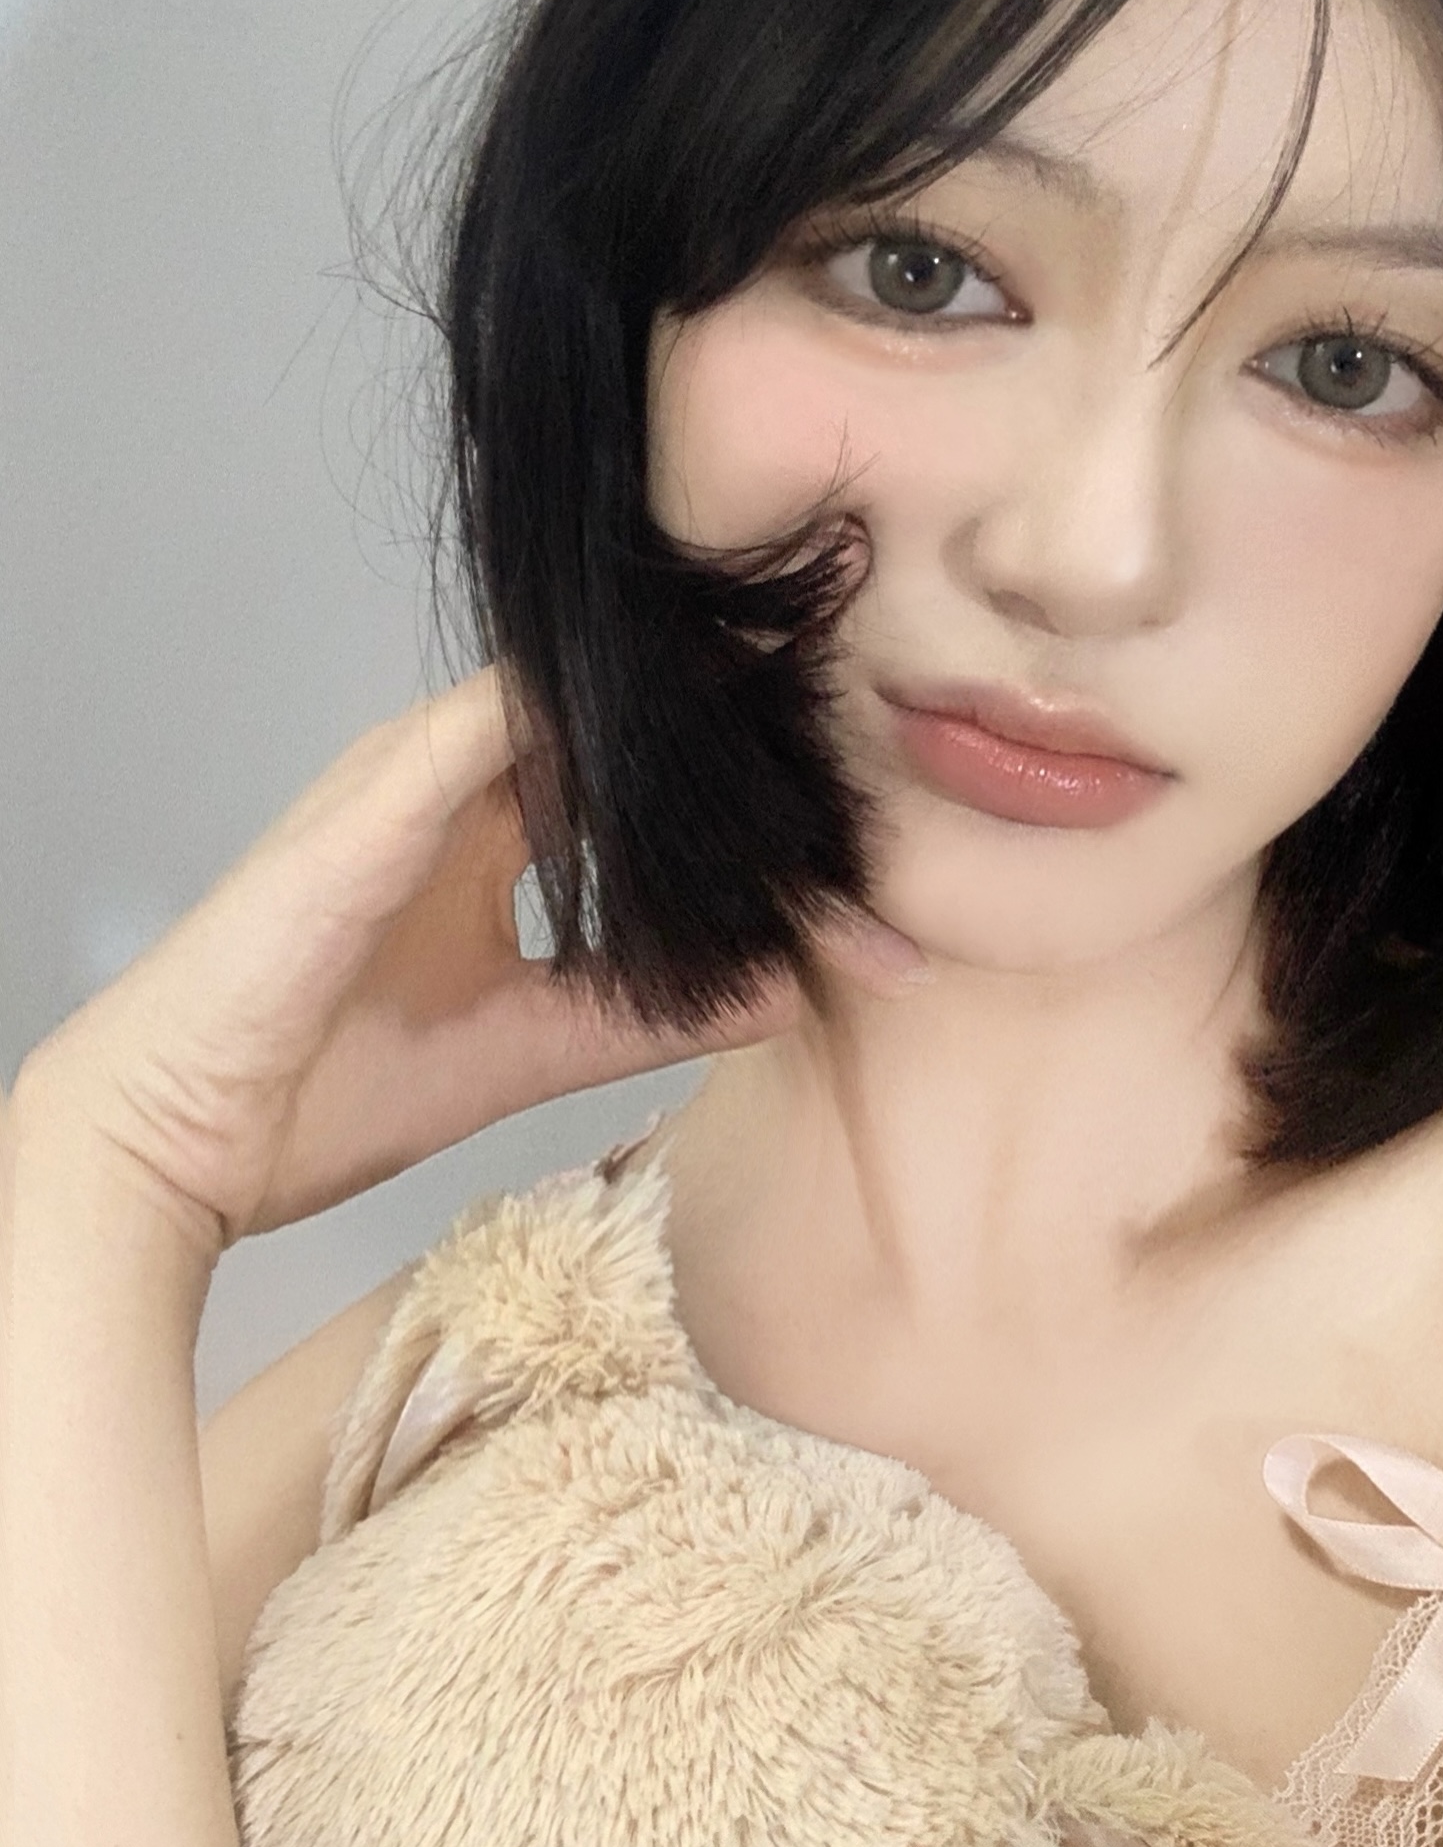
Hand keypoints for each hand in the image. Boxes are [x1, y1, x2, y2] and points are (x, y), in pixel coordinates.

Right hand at [8, 668, 919, 1252]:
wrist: (172, 1142)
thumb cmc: (321, 1090)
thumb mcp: (529, 1045)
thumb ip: (657, 1010)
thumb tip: (793, 990)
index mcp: (483, 820)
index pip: (636, 766)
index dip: (740, 773)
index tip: (850, 800)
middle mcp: (453, 774)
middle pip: (623, 727)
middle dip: (741, 740)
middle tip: (865, 753)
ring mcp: (409, 772)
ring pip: (577, 704)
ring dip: (689, 709)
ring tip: (810, 705)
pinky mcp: (375, 799)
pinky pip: (498, 724)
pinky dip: (593, 716)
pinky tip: (692, 718)